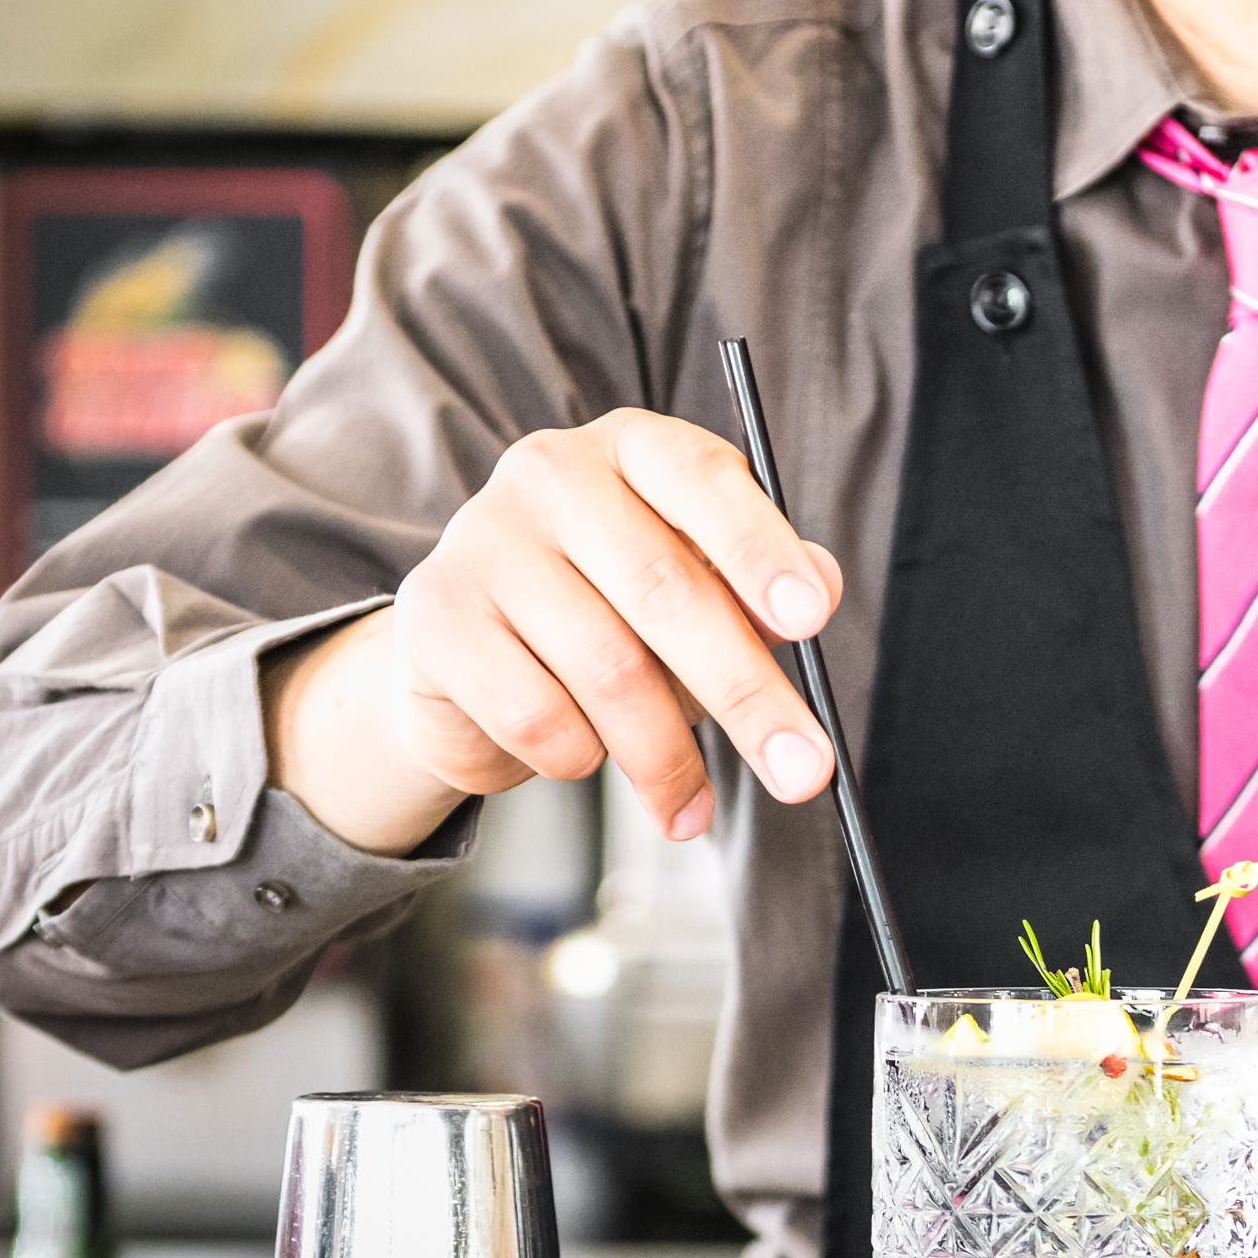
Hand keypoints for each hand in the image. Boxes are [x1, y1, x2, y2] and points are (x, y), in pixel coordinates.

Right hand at [265, 412, 842, 856]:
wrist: (469, 665)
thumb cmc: (607, 617)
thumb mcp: (695, 590)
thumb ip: (757, 587)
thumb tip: (821, 585)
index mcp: (632, 449)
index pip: (703, 480)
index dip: (760, 550)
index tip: (812, 620)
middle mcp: (552, 475)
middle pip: (665, 591)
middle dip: (746, 695)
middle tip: (803, 771)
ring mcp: (484, 539)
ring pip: (608, 669)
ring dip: (665, 758)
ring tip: (689, 807)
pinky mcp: (436, 617)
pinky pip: (537, 715)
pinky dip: (579, 758)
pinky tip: (585, 757)